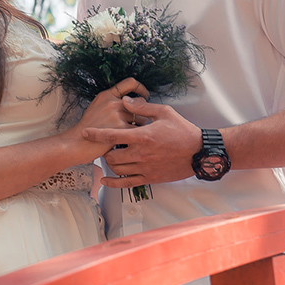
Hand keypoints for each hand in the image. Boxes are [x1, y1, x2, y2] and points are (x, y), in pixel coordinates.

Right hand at [74, 78, 150, 158]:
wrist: (76, 143)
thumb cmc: (87, 128)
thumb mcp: (96, 107)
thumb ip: (111, 102)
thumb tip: (131, 102)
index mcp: (107, 95)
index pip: (130, 83)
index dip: (141, 88)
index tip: (144, 94)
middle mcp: (112, 102)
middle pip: (141, 102)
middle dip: (142, 112)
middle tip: (138, 120)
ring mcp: (116, 115)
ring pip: (142, 117)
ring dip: (140, 125)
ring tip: (131, 132)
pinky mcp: (120, 129)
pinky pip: (138, 130)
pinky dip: (137, 136)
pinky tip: (130, 140)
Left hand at [83, 98, 199, 185]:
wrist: (199, 152)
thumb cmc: (182, 130)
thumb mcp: (164, 112)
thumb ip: (142, 107)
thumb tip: (124, 100)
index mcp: (142, 137)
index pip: (112, 136)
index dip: (96, 134)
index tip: (85, 132)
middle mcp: (141, 154)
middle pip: (111, 156)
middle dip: (105, 150)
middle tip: (107, 145)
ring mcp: (145, 168)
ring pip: (117, 170)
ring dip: (111, 163)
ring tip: (112, 155)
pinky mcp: (149, 178)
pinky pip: (127, 184)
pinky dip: (113, 183)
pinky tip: (105, 181)